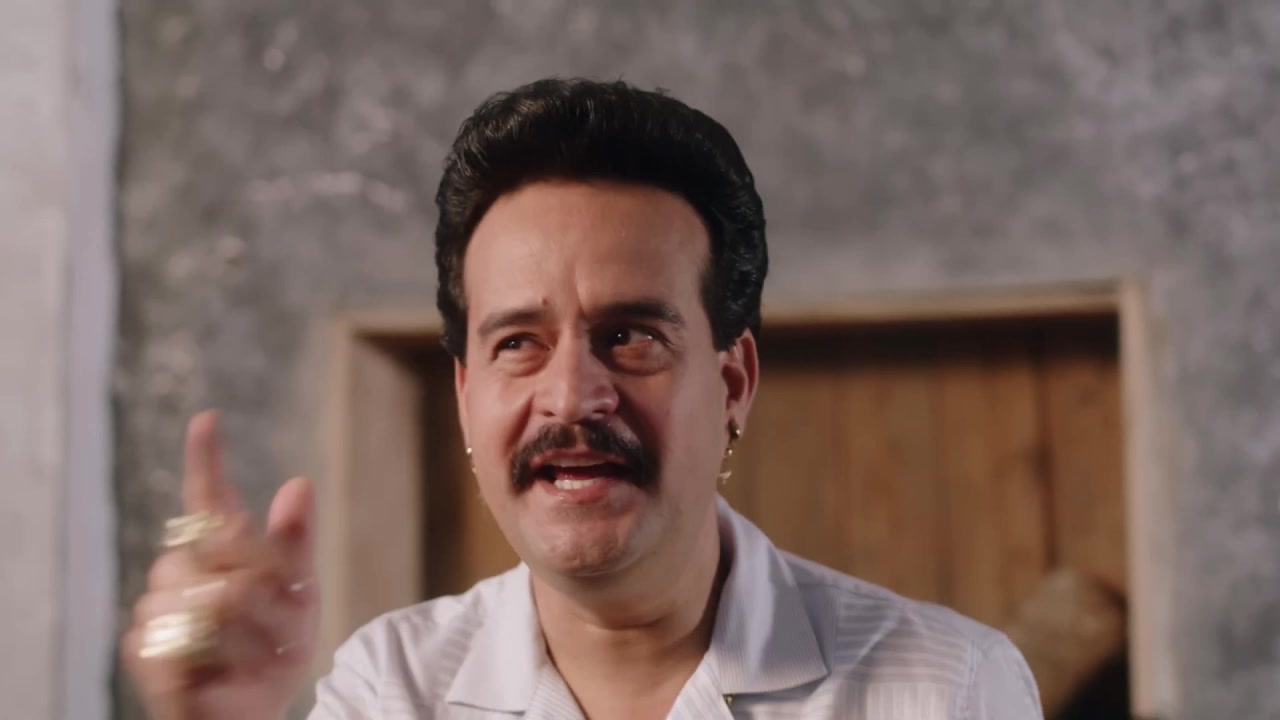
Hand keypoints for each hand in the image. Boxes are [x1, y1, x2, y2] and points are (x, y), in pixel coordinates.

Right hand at [122, 411, 318, 719]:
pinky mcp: (145, 649)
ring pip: (215, 597)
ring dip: (255, 632)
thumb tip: (299, 483)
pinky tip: (230, 674)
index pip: (210, 500)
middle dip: (270, 585)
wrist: (254, 709)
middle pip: (229, 549)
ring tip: (259, 654)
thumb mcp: (301, 594)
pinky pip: (190, 641)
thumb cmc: (275, 648)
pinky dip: (226, 664)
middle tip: (284, 620)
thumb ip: (295, 543)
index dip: (206, 459)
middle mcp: (185, 572)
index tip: (209, 419)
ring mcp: (159, 609)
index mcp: (223, 552)